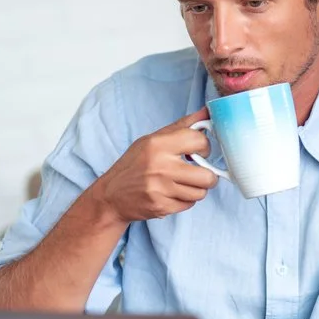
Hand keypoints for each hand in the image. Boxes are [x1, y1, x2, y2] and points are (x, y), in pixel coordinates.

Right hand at [89, 108, 218, 224]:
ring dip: (197, 188)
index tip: (199, 151)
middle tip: (197, 172)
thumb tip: (208, 111)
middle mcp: (160, 167)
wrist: (111, 196)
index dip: (204, 146)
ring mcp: (161, 189)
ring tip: (184, 182)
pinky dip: (185, 200)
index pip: (199, 140)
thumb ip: (182, 126)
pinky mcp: (161, 207)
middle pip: (207, 176)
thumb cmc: (135, 164)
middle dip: (207, 175)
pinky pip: (189, 204)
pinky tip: (173, 193)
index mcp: (158, 144)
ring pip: (201, 192)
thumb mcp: (153, 139)